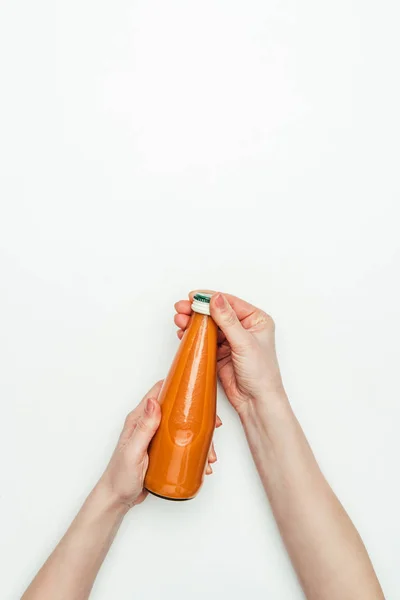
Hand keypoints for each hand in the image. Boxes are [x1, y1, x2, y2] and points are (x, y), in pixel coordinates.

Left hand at [100, 381, 219, 508]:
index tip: (197, 390)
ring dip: (200, 438)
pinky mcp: (164, 451)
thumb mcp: (133, 451)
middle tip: (214, 426)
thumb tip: (153, 401)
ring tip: (209, 454)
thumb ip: (144, 427)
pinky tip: (202, 462)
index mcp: (140, 419)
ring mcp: (158, 438)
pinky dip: (196, 451)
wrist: (117, 499)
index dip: (179, 387)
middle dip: (199, 416)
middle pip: (178, 410)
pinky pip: (183, 444)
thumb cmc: (119, 476)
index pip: (160, 392)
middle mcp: (150, 424)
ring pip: (184, 428)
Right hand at [174, 291, 284, 414]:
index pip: (230, 303)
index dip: (210, 299)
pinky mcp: (220, 352)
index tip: (193, 297)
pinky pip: (204, 339)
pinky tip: (184, 333)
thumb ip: (228, 320)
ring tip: (180, 320)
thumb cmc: (261, 374)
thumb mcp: (244, 342)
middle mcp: (244, 328)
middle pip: (216, 313)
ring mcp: (231, 340)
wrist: (256, 401)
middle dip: (198, 310)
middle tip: (182, 308)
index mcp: (256, 320)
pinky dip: (193, 335)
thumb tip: (216, 299)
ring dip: (193, 322)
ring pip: (208, 326)